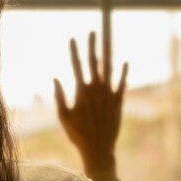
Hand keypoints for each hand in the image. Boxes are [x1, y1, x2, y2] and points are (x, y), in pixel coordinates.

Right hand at [53, 32, 127, 173]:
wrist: (98, 149)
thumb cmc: (78, 134)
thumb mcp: (63, 117)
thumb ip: (59, 97)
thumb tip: (55, 78)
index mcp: (81, 91)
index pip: (76, 65)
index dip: (74, 51)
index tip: (72, 38)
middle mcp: (96, 89)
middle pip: (94, 61)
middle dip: (93, 45)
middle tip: (93, 31)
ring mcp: (109, 94)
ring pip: (109, 68)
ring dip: (108, 52)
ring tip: (108, 39)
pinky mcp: (119, 101)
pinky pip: (122, 83)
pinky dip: (124, 72)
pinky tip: (125, 62)